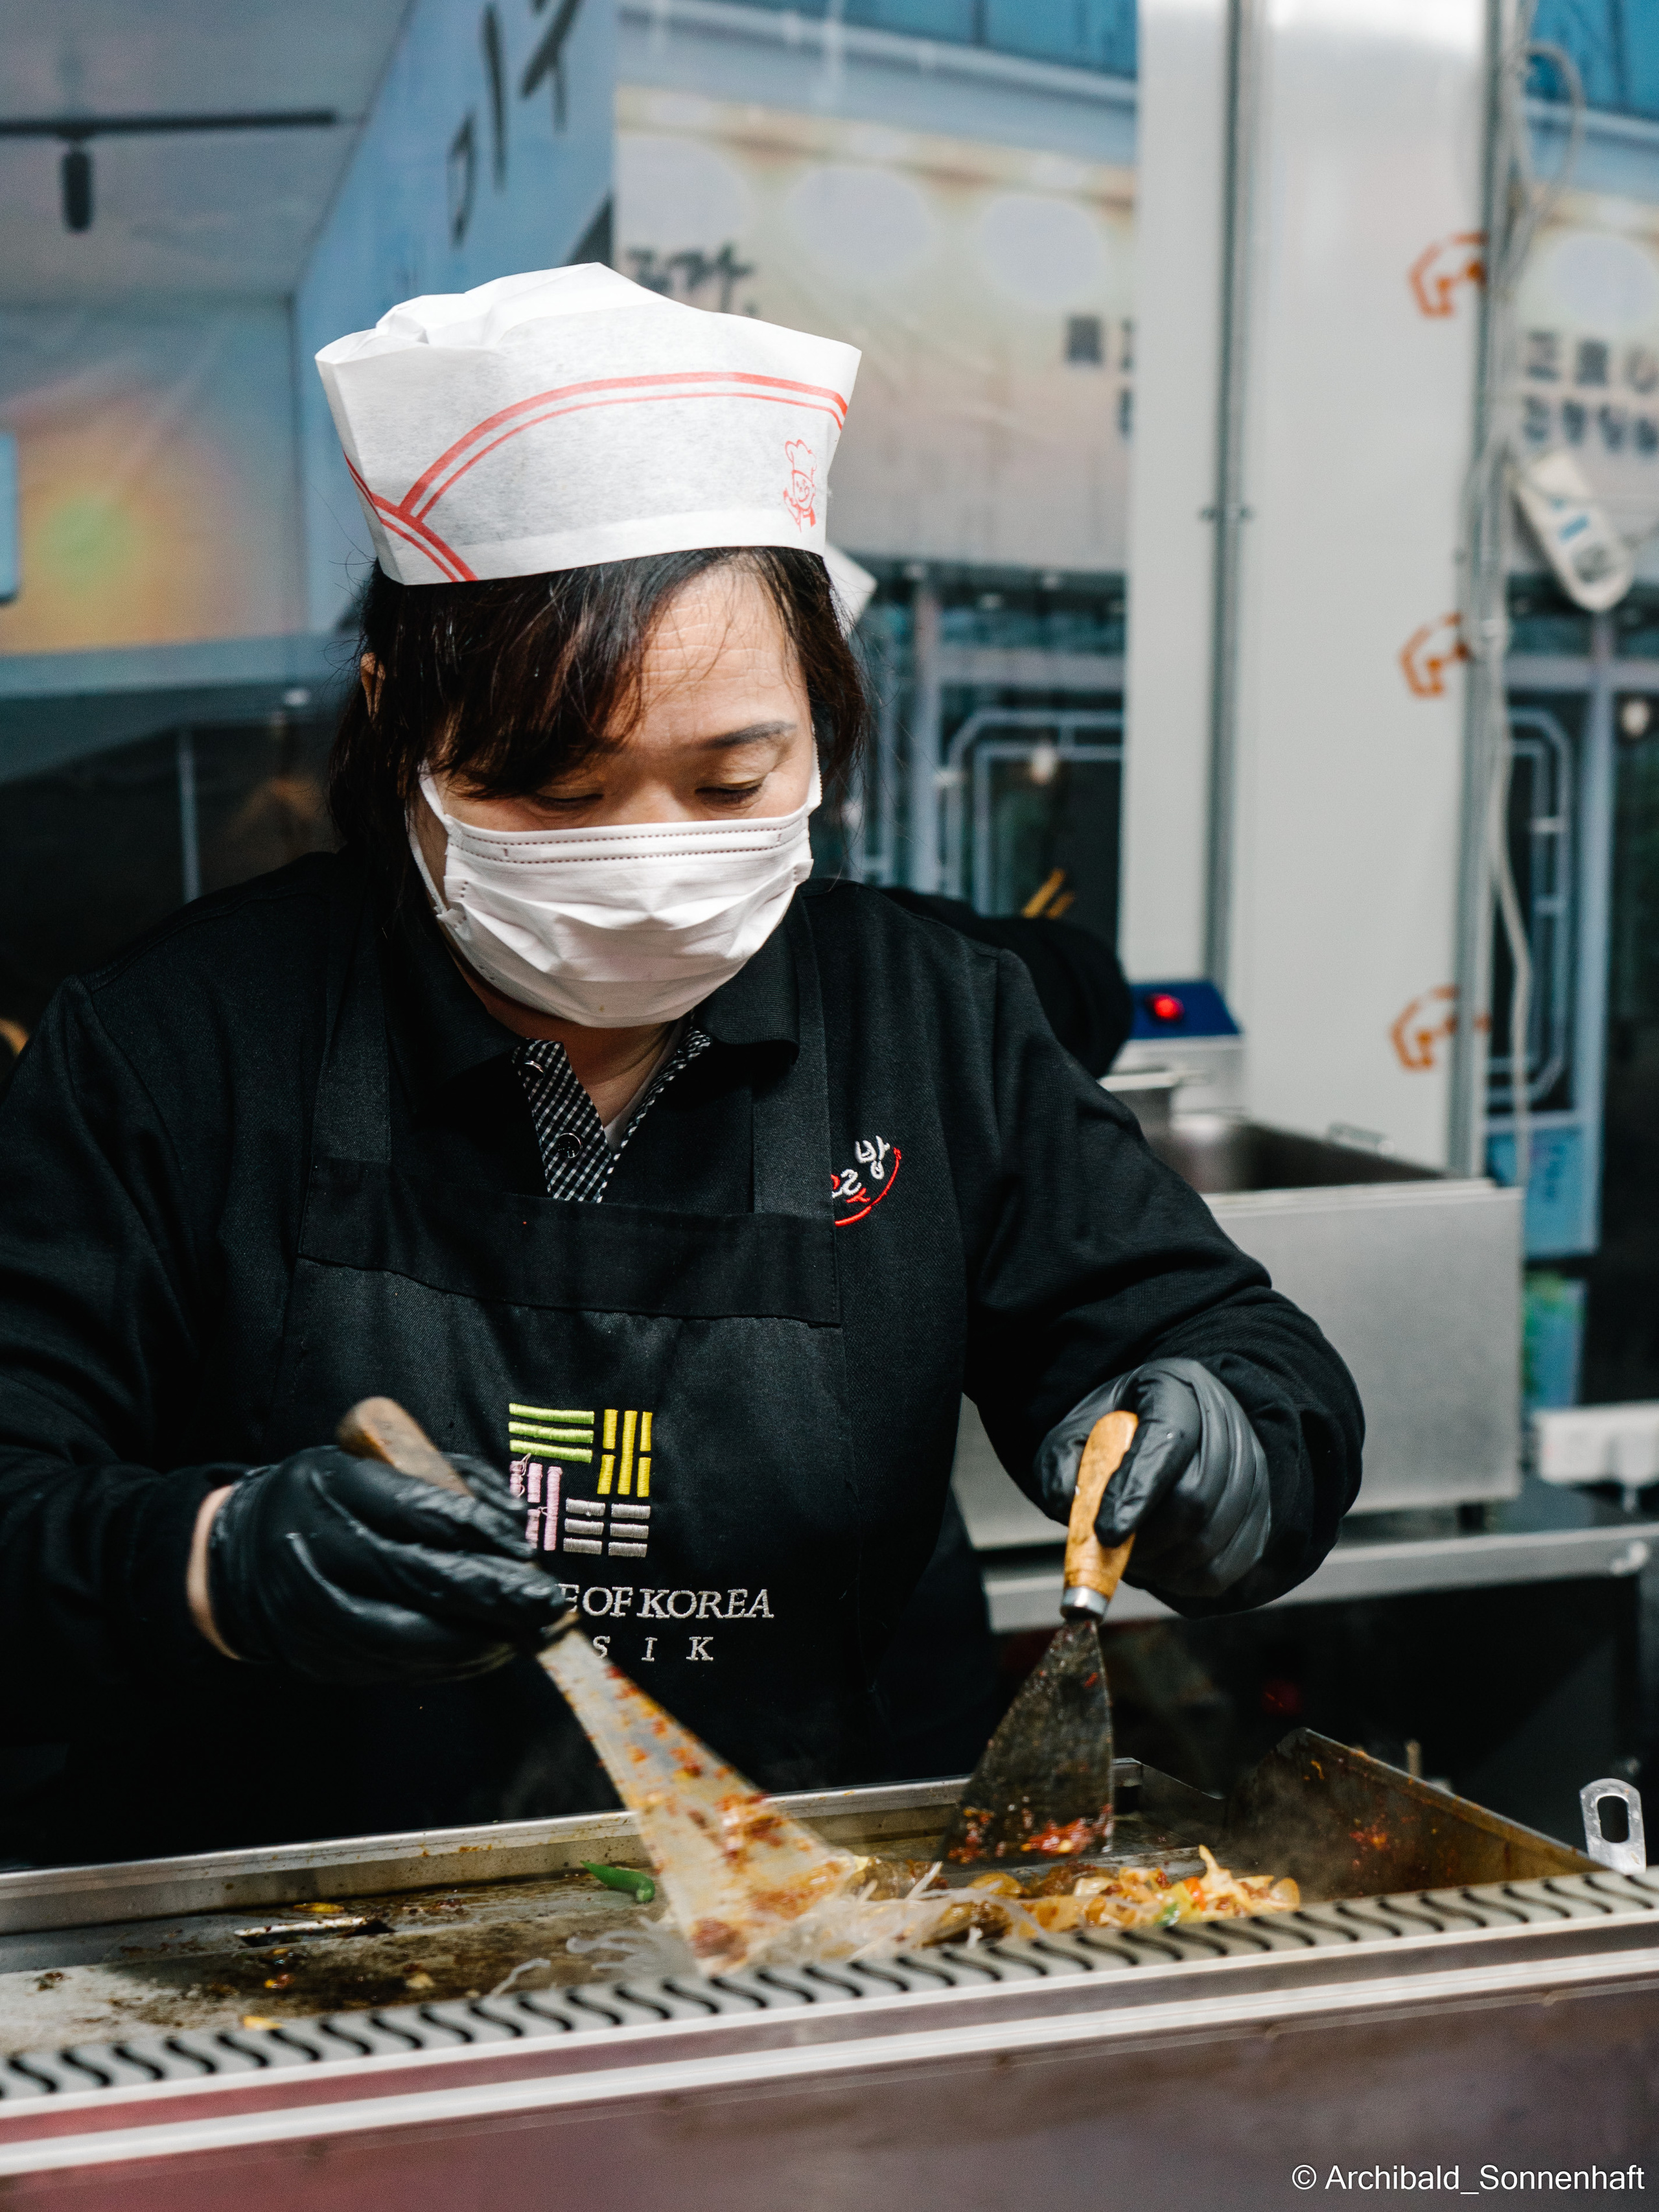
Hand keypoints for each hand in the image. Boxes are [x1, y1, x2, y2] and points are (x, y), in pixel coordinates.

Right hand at [199, 1447, 569, 1684]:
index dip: (475, 1529)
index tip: (524, 1543)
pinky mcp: (324, 1661)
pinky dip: (455, 1661)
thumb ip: (444, 1481)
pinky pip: (401, 1666)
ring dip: (482, 1638)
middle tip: (548, 1600)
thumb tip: (517, 1515)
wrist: (241, 1561)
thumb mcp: (370, 1465)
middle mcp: (318, 1553)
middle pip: (416, 1577)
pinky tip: (494, 1649)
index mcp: (330, 1489)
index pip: (411, 1510)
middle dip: (493, 1594)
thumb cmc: (326, 1500)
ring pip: (411, 1636)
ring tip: (533, 1632)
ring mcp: (316, 1615)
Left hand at [1034, 1358, 1269, 1598]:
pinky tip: (1161, 1569)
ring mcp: (1252, 1468)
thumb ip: (1062, 1463)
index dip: (1136, 1494)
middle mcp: (1225, 1423)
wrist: (1165, 1427)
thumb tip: (1069, 1507)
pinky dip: (1189, 1580)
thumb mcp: (1077, 1430)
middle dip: (1148, 1539)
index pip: (1168, 1442)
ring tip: (1132, 1558)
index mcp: (1176, 1389)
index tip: (1105, 1534)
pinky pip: (1231, 1564)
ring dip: (1164, 1564)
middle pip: (1197, 1497)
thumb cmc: (1117, 1430)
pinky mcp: (1262, 1510)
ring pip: (1215, 1537)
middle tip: (1112, 1552)